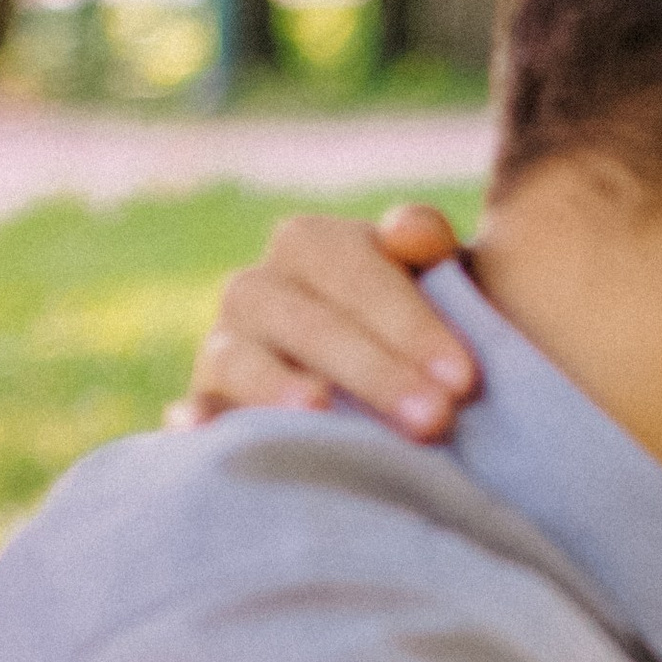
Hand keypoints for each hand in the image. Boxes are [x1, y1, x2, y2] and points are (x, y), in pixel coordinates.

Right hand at [169, 205, 475, 438]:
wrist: (377, 383)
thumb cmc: (414, 329)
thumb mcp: (433, 279)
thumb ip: (427, 244)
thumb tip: (415, 234)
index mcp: (311, 245)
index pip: (353, 269)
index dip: (409, 322)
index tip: (464, 378)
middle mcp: (257, 289)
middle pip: (306, 322)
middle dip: (373, 369)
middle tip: (434, 418)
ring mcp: (224, 346)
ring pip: (241, 359)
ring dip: (279, 387)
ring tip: (322, 411)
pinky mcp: (206, 403)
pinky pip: (196, 407)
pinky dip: (197, 417)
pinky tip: (200, 427)